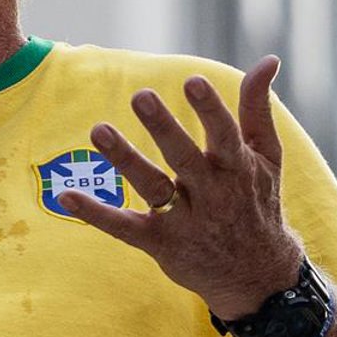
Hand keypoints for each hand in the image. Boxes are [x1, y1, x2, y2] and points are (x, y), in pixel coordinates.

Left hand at [58, 55, 304, 319]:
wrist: (258, 277)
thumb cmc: (257, 203)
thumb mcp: (267, 157)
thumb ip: (257, 108)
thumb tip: (268, 59)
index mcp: (238, 168)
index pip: (224, 135)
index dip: (210, 109)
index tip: (193, 81)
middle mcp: (212, 194)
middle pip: (184, 157)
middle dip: (164, 127)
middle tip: (141, 96)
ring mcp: (185, 220)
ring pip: (152, 187)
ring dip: (125, 159)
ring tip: (98, 130)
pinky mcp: (160, 243)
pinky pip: (124, 227)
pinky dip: (96, 214)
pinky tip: (67, 195)